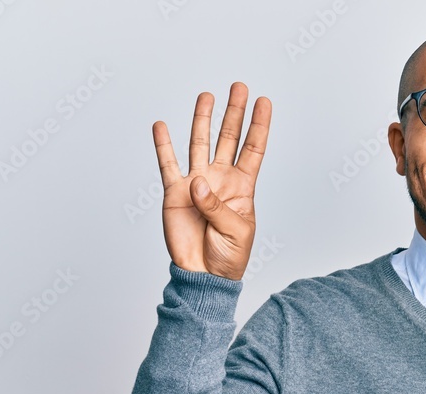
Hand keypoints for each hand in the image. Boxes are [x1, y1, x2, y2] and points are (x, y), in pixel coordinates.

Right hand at [153, 82, 271, 280]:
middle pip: (228, 138)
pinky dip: (163, 145)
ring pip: (199, 144)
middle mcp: (220, 179)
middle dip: (234, 112)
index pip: (253, 149)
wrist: (204, 274)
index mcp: (242, 187)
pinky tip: (162, 125)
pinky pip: (168, 164)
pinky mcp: (175, 193)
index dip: (259, 125)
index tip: (264, 101)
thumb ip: (217, 207)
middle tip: (239, 86)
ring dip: (202, 119)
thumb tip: (196, 183)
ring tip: (207, 96)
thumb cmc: (228, 256)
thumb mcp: (235, 231)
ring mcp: (197, 183)